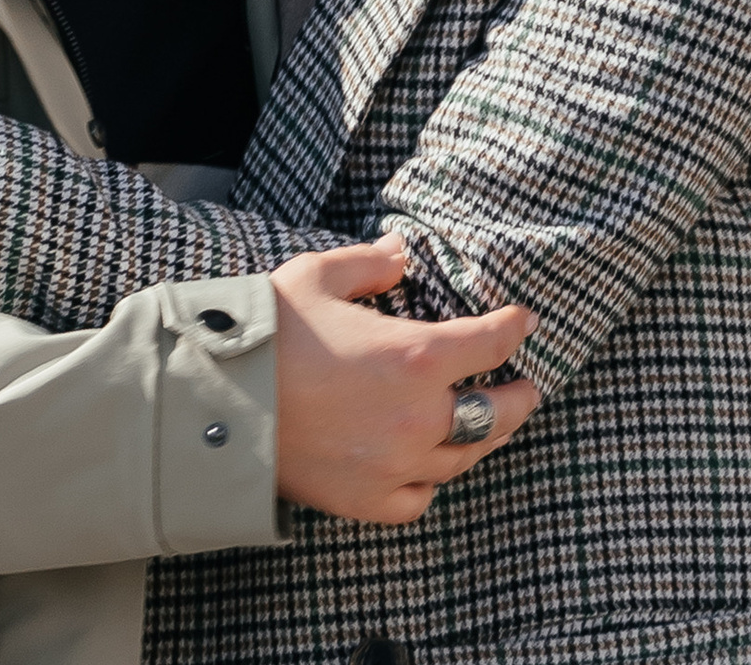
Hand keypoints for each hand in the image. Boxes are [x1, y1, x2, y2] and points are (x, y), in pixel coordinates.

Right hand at [271, 246, 540, 523]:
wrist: (222, 400)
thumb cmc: (272, 331)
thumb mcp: (319, 276)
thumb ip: (370, 263)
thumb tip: (401, 250)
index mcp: (416, 355)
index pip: (489, 342)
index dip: (513, 327)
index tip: (525, 320)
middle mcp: (421, 416)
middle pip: (496, 413)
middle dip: (518, 397)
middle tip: (527, 388)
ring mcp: (399, 465)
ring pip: (465, 458)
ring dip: (485, 438)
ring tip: (490, 425)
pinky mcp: (371, 500)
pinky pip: (422, 496)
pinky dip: (433, 479)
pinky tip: (431, 465)